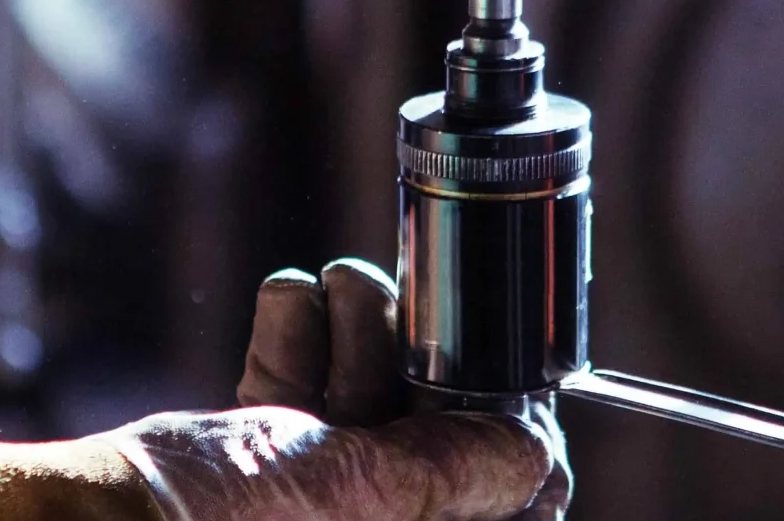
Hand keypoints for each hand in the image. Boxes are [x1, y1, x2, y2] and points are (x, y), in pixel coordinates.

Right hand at [104, 259, 571, 520]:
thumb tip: (536, 454)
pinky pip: (294, 413)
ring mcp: (305, 515)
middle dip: (415, 360)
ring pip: (361, 420)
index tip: (495, 365)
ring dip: (353, 337)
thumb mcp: (368, 490)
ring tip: (332, 285)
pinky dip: (296, 352)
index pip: (507, 510)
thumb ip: (458, 469)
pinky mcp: (248, 482)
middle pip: (432, 450)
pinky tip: (289, 305)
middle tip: (401, 296)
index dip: (508, 434)